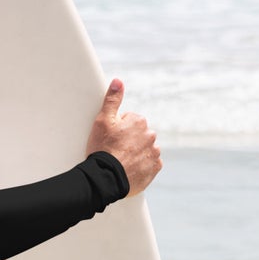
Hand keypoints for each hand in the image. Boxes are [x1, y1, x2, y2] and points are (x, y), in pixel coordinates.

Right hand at [87, 79, 161, 196]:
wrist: (106, 178)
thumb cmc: (103, 149)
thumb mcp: (103, 121)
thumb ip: (112, 100)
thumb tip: (118, 81)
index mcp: (139, 121)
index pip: (129, 122)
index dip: (118, 130)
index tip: (111, 139)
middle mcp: (150, 135)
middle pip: (139, 135)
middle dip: (129, 141)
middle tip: (115, 151)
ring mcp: (154, 152)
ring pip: (145, 149)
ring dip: (136, 153)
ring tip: (122, 161)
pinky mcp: (155, 168)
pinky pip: (150, 163)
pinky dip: (142, 165)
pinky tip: (130, 168)